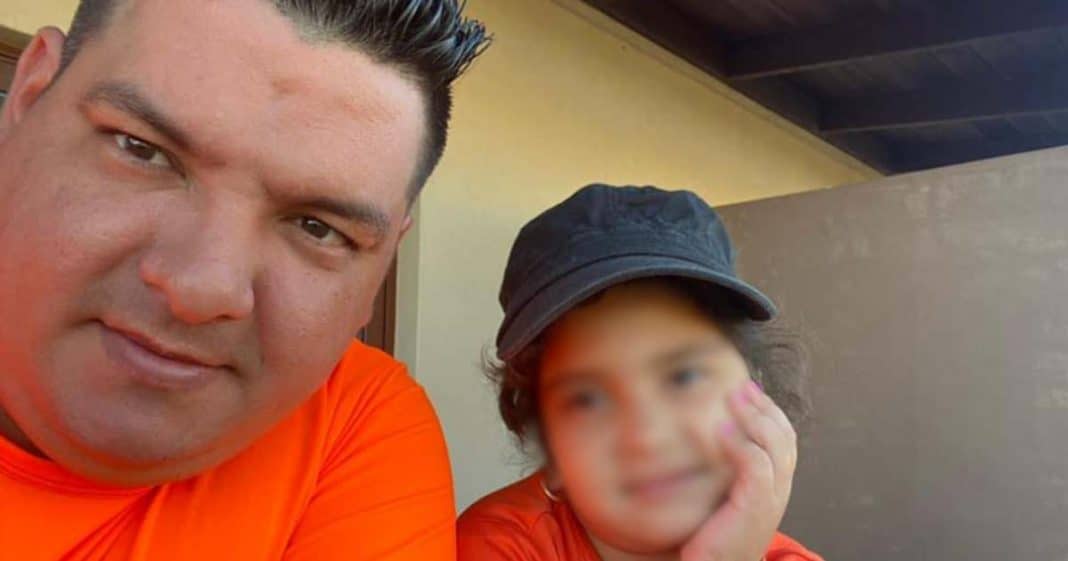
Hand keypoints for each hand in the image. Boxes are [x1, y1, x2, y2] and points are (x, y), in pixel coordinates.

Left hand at [680, 381, 796, 560]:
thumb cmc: (711, 536)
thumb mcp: (723, 496)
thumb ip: (725, 470)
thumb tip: (712, 434)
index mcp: (775, 485)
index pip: (783, 438)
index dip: (769, 410)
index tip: (747, 389)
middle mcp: (780, 489)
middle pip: (785, 436)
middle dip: (763, 406)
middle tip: (740, 386)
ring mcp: (771, 499)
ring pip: (775, 445)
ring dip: (753, 417)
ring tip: (732, 398)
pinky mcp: (756, 507)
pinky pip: (756, 466)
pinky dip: (742, 444)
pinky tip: (721, 430)